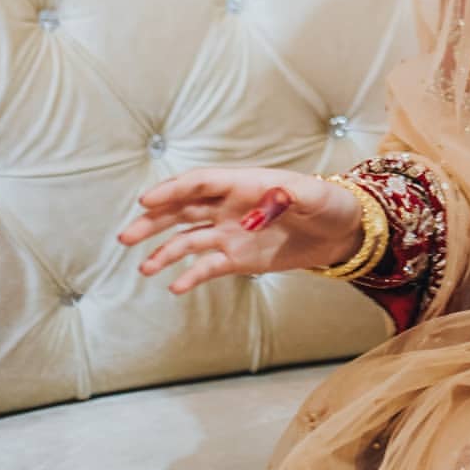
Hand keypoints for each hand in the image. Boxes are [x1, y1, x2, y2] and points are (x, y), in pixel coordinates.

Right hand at [117, 167, 362, 295]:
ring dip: (164, 250)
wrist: (342, 233)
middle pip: (183, 209)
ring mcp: (231, 232)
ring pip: (188, 239)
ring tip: (145, 267)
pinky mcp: (238, 257)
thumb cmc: (330, 204)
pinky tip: (175, 286)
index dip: (173, 190)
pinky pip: (208, 266)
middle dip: (154, 221)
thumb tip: (268, 203)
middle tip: (127, 235)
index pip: (201, 183)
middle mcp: (230, 207)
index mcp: (244, 185)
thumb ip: (292, 196)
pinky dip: (190, 275)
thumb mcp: (316, 196)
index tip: (147, 201)